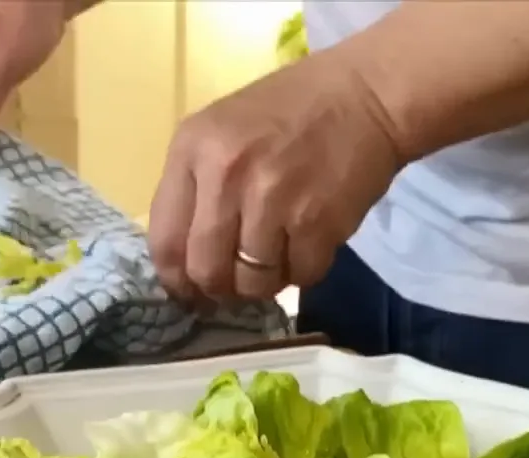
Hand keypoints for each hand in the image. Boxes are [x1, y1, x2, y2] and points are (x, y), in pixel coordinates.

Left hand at [148, 55, 406, 304]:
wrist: (364, 95)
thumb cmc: (289, 112)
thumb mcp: (221, 131)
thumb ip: (197, 187)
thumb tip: (185, 262)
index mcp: (193, 149)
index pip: (165, 242)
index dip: (178, 280)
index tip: (191, 291)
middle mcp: (225, 174)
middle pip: (206, 271)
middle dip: (221, 289)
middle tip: (238, 283)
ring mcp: (272, 199)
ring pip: (253, 282)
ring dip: (266, 282)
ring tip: (277, 257)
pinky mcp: (317, 222)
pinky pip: (299, 276)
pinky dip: (304, 271)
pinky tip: (308, 244)